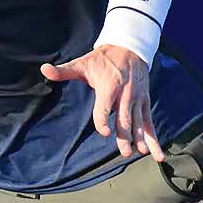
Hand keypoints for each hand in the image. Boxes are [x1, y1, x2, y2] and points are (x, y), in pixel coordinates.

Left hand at [39, 45, 164, 161]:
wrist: (130, 48)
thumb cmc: (103, 60)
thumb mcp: (83, 63)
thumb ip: (64, 70)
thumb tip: (44, 69)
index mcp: (109, 86)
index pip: (104, 106)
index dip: (103, 119)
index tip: (104, 132)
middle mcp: (125, 94)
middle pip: (124, 117)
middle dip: (125, 135)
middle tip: (124, 152)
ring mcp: (137, 99)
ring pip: (139, 122)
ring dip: (141, 138)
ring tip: (140, 153)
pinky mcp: (145, 103)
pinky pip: (149, 122)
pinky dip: (154, 138)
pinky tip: (158, 154)